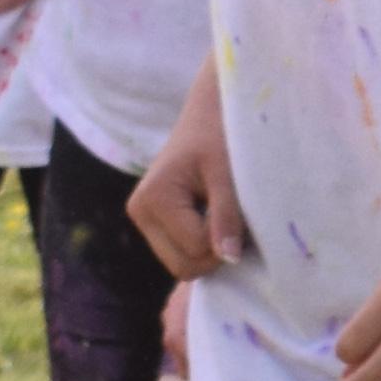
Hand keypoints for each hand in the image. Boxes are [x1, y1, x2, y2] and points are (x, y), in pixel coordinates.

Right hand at [132, 83, 252, 283]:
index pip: (197, 248)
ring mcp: (145, 220)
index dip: (226, 238)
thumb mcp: (229, 174)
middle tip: (237, 220)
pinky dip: (205, 247)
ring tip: (225, 216)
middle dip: (216, 253)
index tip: (240, 209)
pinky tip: (216, 220)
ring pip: (183, 266)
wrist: (210, 113)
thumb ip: (227, 215)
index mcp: (153, 198)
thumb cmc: (222, 135)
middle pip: (184, 267)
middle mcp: (140, 212)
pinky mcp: (155, 224)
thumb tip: (228, 259)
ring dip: (212, 251)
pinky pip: (183, 255)